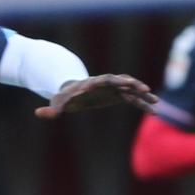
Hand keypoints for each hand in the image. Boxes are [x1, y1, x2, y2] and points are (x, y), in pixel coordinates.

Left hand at [35, 74, 157, 118]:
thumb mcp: (58, 103)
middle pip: (120, 81)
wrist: (74, 92)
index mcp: (92, 83)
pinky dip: (143, 104)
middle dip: (131, 84)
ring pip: (131, 90)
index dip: (110, 82)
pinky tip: (155, 111)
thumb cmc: (65, 97)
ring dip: (142, 94)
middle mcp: (106, 83)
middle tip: (143, 87)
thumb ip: (51, 109)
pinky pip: (134, 100)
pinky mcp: (119, 95)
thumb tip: (39, 113)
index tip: (119, 83)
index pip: (101, 80)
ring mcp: (114, 88)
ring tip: (156, 101)